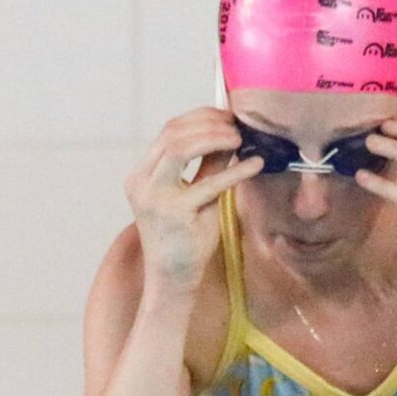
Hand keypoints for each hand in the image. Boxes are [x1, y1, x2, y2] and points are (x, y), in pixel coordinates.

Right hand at [124, 108, 262, 291]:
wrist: (172, 278)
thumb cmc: (185, 237)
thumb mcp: (196, 193)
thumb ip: (209, 164)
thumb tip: (230, 133)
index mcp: (142, 175)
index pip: (169, 131)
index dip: (200, 117)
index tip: (227, 117)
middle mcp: (141, 182)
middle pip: (172, 133)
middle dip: (209, 123)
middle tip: (237, 127)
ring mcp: (155, 198)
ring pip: (180, 148)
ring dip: (214, 138)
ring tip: (240, 140)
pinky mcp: (175, 214)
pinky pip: (209, 183)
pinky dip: (235, 171)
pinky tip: (255, 165)